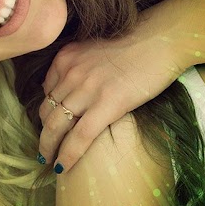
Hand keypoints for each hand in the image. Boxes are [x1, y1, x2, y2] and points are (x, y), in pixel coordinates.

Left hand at [39, 3, 187, 172]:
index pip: (46, 92)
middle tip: (43, 151)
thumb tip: (73, 90)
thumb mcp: (95, 49)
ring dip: (49, 147)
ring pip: (56, 126)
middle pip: (46, 111)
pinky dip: (68, 154)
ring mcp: (87, 88)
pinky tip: (63, 167)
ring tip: (48, 161)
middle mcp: (71, 72)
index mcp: (67, 57)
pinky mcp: (107, 104)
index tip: (50, 127)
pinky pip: (80, 136)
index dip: (45, 113)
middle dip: (43, 134)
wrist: (161, 39)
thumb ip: (80, 67)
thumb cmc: (136, 42)